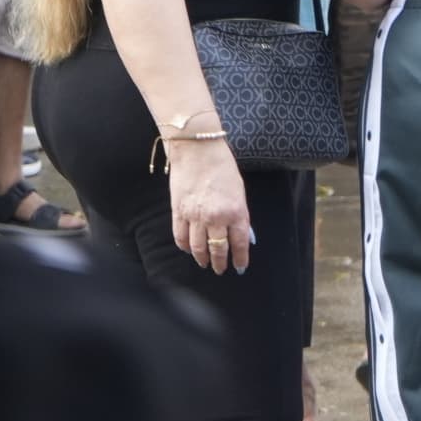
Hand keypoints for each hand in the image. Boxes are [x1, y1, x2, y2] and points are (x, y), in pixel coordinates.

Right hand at [168, 143, 253, 273]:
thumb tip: (241, 234)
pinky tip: (188, 250)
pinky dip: (184, 246)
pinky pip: (180, 236)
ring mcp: (195, 216)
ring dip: (202, 258)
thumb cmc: (223, 167)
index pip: (239, 243)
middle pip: (218, 248)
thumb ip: (239, 213)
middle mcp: (216, 217)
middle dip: (220, 262)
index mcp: (236, 211)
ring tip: (205, 263)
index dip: (240, 258)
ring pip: (197, 247)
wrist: (198, 151)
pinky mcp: (178, 212)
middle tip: (220, 269)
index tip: (240, 266)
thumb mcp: (240, 191)